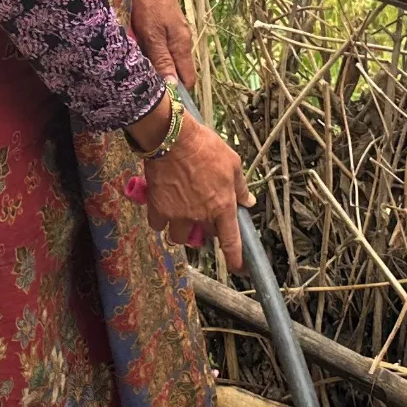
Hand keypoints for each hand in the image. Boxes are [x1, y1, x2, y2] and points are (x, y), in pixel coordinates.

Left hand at [129, 0, 196, 94]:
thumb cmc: (147, 3)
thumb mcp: (151, 35)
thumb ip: (162, 60)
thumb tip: (172, 86)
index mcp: (182, 45)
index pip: (188, 79)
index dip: (178, 92)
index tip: (161, 100)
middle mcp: (183, 41)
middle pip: (179, 70)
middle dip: (165, 81)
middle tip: (146, 87)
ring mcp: (176, 32)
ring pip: (170, 59)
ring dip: (158, 67)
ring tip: (140, 72)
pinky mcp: (167, 25)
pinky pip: (164, 47)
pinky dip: (154, 54)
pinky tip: (141, 54)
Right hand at [137, 101, 252, 269]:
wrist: (172, 137)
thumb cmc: (204, 146)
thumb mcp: (232, 162)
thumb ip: (240, 186)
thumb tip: (248, 201)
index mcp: (222, 205)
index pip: (231, 241)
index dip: (236, 259)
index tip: (239, 269)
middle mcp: (201, 215)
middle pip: (203, 238)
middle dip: (204, 229)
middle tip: (201, 213)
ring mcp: (178, 214)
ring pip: (178, 236)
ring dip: (181, 229)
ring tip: (180, 212)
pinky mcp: (158, 208)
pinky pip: (158, 224)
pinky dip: (160, 219)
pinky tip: (162, 205)